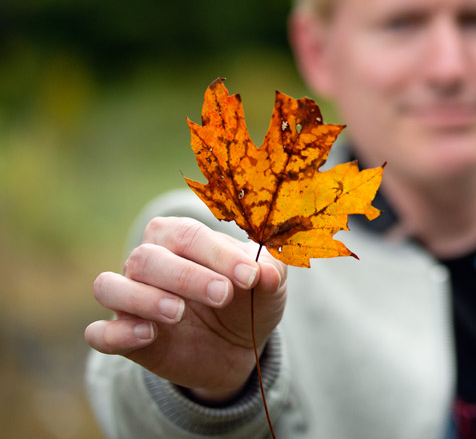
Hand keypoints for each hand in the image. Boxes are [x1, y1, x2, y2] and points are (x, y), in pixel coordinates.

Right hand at [85, 216, 287, 401]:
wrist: (238, 346)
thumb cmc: (248, 300)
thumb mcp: (268, 286)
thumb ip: (271, 271)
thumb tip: (267, 270)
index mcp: (180, 237)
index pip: (189, 235)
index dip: (219, 254)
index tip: (251, 275)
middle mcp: (147, 261)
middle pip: (148, 257)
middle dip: (187, 276)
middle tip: (223, 295)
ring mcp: (130, 299)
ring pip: (110, 286)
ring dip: (143, 298)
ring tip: (178, 312)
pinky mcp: (123, 336)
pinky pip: (99, 333)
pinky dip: (116, 332)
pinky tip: (149, 335)